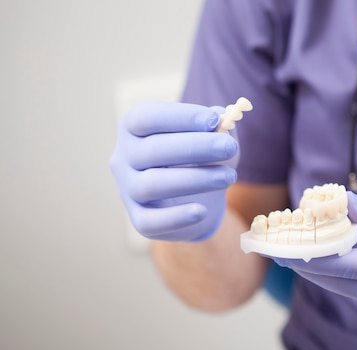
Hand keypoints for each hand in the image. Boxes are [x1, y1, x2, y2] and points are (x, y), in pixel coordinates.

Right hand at [109, 101, 238, 241]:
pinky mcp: (139, 219)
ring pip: (152, 185)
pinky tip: (201, 211)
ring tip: (229, 177)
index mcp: (134, 128)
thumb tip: (223, 117)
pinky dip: (176, 217)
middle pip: (152, 150)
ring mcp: (128, 190)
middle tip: (228, 147)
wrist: (197, 198)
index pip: (147, 117)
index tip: (215, 120)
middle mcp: (123, 157)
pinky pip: (151, 221)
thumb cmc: (201, 158)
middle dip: (195, 147)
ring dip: (195, 179)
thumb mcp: (211, 138)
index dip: (180, 117)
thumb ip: (217, 126)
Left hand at [272, 191, 356, 313]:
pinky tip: (318, 253)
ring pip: (342, 287)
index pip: (343, 264)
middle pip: (334, 281)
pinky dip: (335, 270)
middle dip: (298, 262)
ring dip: (314, 267)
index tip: (276, 239)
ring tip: (283, 247)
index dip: (306, 251)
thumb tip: (336, 204)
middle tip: (267, 245)